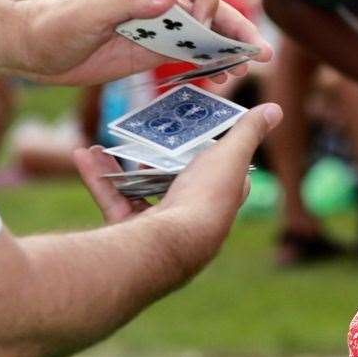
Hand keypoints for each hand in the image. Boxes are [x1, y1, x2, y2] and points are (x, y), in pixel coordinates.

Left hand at [17, 0, 271, 86]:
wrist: (33, 51)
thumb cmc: (54, 25)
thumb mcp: (89, 13)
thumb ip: (129, 2)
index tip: (196, 26)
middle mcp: (155, 2)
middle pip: (207, 6)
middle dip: (235, 26)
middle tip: (258, 50)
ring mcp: (155, 27)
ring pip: (204, 32)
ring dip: (228, 47)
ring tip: (247, 68)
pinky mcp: (151, 51)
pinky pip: (189, 54)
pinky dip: (208, 64)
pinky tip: (220, 81)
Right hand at [75, 103, 282, 273]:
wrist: (166, 248)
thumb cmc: (205, 199)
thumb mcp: (231, 156)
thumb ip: (248, 131)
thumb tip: (274, 108)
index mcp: (221, 200)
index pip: (226, 173)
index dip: (217, 149)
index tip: (198, 123)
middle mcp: (192, 218)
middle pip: (175, 180)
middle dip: (157, 154)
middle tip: (145, 128)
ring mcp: (160, 229)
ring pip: (139, 190)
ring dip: (120, 164)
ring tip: (106, 140)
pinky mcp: (130, 234)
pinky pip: (113, 201)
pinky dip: (98, 178)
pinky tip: (83, 154)